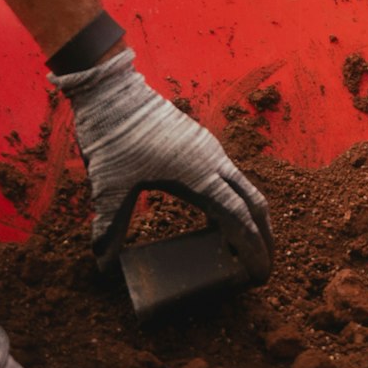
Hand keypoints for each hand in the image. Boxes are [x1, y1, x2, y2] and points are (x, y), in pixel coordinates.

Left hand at [57, 47, 272, 273]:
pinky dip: (235, 203)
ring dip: (251, 220)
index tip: (259, 275)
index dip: (252, 249)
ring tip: (245, 251)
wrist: (112, 92)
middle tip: (262, 272)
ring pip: (245, 189)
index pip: (238, 218)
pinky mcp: (201, 143)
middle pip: (254, 204)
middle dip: (264, 239)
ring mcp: (210, 150)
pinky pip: (230, 177)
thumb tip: (103, 268)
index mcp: (198, 175)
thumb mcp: (108, 188)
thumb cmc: (113, 138)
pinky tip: (218, 222)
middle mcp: (213, 161)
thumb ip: (109, 229)